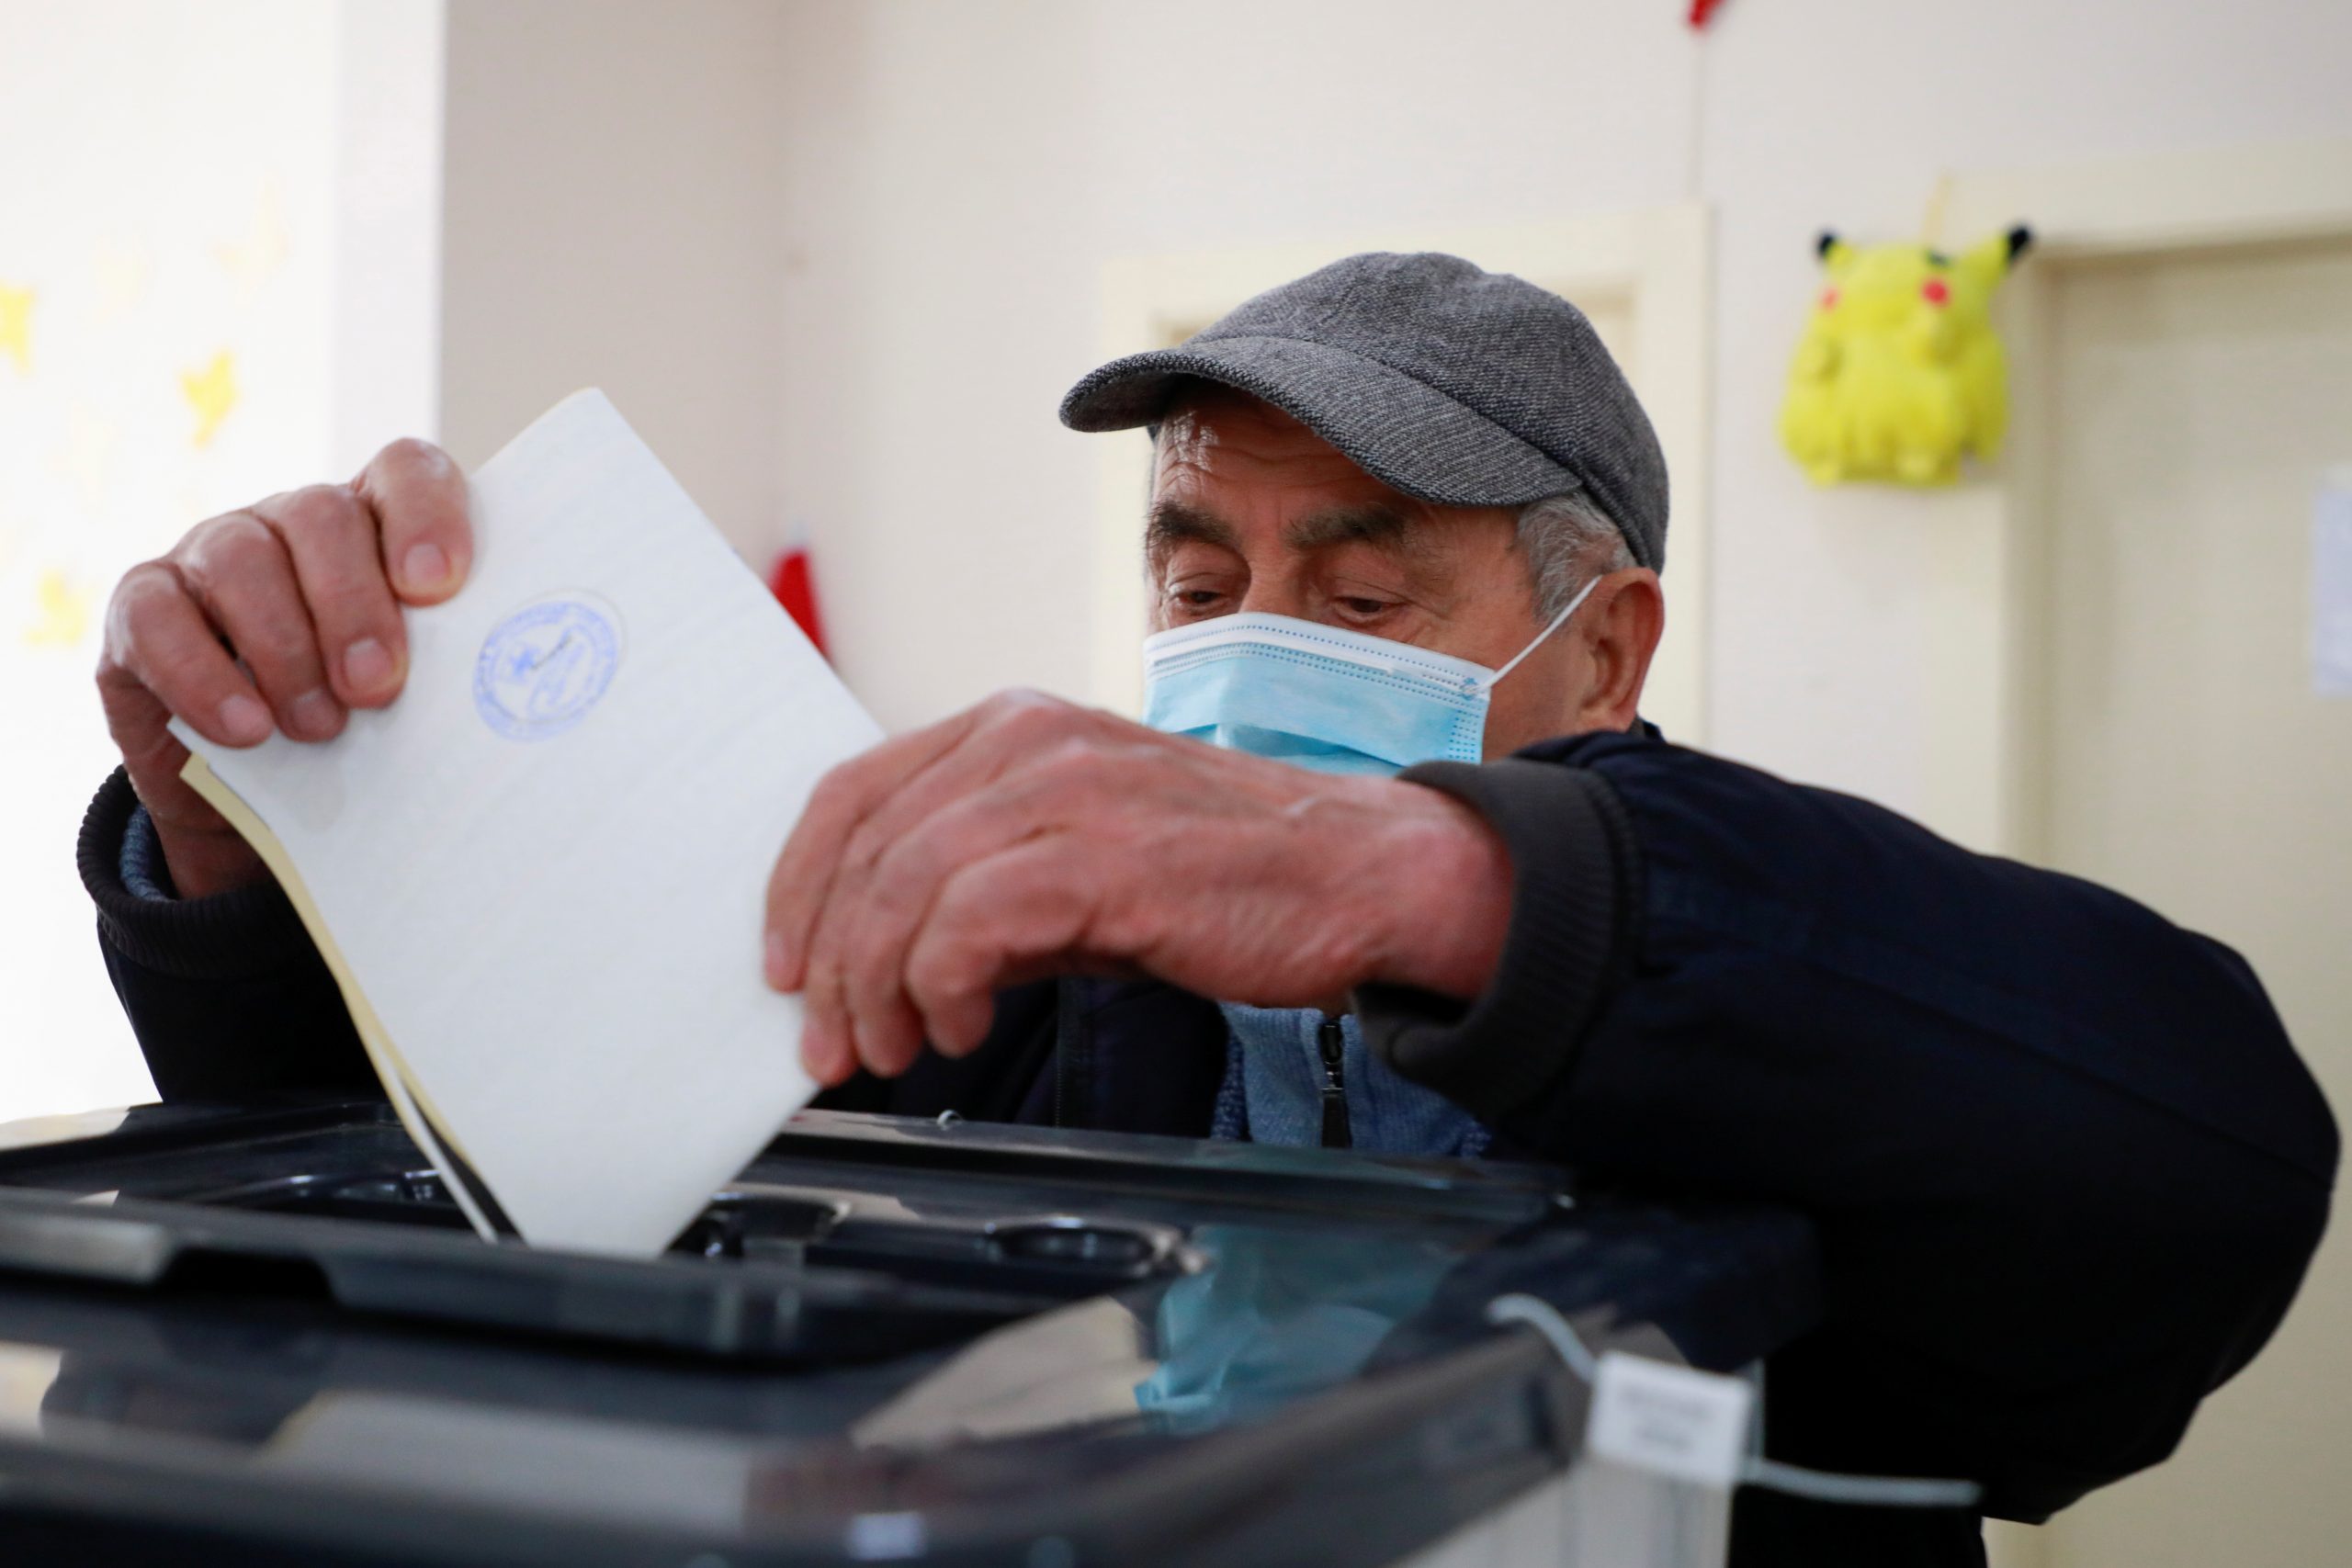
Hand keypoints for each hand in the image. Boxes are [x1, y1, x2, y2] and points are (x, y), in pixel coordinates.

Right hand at [95, 440, 473, 897]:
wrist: (268, 787)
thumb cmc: (372, 724)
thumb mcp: (420, 692)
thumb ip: (451, 667)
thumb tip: (509, 688)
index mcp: (379, 523)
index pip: (405, 472)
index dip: (425, 516)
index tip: (439, 586)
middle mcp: (295, 522)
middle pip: (323, 518)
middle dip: (354, 604)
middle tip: (379, 687)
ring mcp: (213, 553)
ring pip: (243, 560)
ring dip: (287, 649)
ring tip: (323, 727)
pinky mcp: (145, 605)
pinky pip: (160, 620)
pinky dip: (204, 678)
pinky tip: (248, 729)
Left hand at [762, 691, 1513, 1084]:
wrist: (1362, 877)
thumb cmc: (1227, 876)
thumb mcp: (1082, 861)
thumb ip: (986, 886)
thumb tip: (887, 966)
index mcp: (1014, 728)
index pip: (854, 790)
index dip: (798, 885)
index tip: (786, 967)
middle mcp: (1029, 739)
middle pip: (864, 845)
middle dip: (828, 961)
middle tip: (831, 1045)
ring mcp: (1069, 788)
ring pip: (903, 885)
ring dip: (876, 988)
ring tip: (894, 1051)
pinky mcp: (1106, 854)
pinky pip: (969, 921)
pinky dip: (941, 987)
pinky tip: (963, 1029)